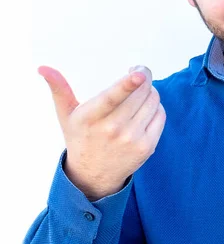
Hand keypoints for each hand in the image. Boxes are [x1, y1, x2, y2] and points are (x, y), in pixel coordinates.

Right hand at [38, 65, 165, 199]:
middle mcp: (112, 130)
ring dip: (149, 91)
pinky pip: (160, 115)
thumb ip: (59, 89)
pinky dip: (156, 107)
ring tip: (139, 93)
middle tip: (139, 74)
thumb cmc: (81, 137)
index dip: (127, 84)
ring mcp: (132, 139)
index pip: (111, 98)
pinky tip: (145, 109)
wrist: (94, 175)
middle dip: (143, 78)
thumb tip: (42, 68)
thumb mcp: (66, 115)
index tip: (139, 74)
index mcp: (90, 118)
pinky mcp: (147, 147)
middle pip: (140, 93)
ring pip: (153, 101)